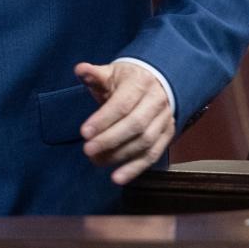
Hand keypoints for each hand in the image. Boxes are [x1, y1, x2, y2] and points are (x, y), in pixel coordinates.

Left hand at [75, 61, 174, 184]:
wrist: (156, 82)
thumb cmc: (127, 80)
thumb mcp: (110, 73)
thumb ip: (94, 75)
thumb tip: (80, 70)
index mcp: (140, 82)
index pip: (122, 104)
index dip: (103, 119)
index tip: (84, 132)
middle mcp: (157, 101)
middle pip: (135, 125)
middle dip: (110, 140)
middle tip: (88, 150)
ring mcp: (165, 119)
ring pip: (145, 142)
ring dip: (120, 155)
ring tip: (97, 161)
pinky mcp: (168, 134)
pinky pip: (154, 154)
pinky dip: (136, 168)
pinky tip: (117, 178)